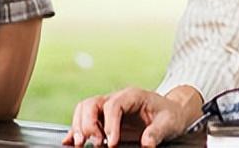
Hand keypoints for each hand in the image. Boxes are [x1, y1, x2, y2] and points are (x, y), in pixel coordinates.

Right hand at [62, 87, 191, 147]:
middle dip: (88, 124)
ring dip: (79, 126)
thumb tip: (147, 143)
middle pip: (92, 104)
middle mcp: (116, 99)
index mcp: (131, 96)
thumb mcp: (168, 123)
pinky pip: (84, 120)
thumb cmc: (169, 115)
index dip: (110, 124)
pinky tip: (69, 141)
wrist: (169, 113)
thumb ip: (157, 132)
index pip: (114, 105)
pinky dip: (75, 130)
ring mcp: (107, 108)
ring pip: (84, 110)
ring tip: (81, 143)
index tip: (112, 142)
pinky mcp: (103, 119)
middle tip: (95, 143)